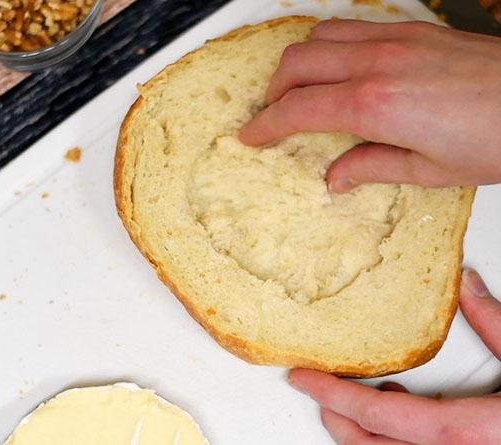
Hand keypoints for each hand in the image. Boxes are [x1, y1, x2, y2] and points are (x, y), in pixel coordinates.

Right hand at [238, 20, 500, 192]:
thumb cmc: (499, 138)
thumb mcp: (429, 170)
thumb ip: (371, 167)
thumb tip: (337, 175)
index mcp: (376, 105)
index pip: (298, 109)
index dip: (266, 125)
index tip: (252, 136)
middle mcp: (379, 63)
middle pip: (297, 63)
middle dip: (273, 91)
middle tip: (270, 115)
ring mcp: (395, 39)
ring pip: (319, 35)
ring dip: (298, 63)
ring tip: (298, 89)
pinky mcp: (413, 29)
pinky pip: (350, 25)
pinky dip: (329, 44)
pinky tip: (336, 65)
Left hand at [289, 268, 500, 444]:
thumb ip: (498, 322)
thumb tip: (466, 284)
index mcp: (476, 434)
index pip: (386, 417)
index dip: (338, 398)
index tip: (304, 379)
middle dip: (341, 421)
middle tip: (322, 389)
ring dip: (368, 431)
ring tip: (372, 393)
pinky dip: (400, 438)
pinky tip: (411, 408)